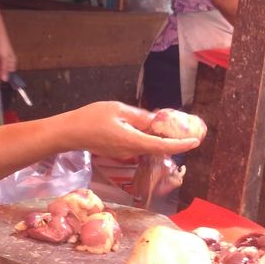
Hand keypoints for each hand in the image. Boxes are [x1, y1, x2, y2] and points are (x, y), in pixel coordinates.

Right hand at [59, 102, 200, 158]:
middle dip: (173, 141)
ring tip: (170, 127)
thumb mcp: (117, 109)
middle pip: (157, 148)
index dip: (180, 145)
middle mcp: (130, 151)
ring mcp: (124, 154)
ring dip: (160, 139)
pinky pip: (138, 146)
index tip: (195, 142)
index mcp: (132, 140)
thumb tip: (156, 121)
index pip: (162, 146)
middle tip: (187, 131)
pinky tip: (149, 129)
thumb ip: (139, 116)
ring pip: (148, 147)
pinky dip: (148, 139)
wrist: (69, 132)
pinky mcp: (118, 152)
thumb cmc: (91, 118)